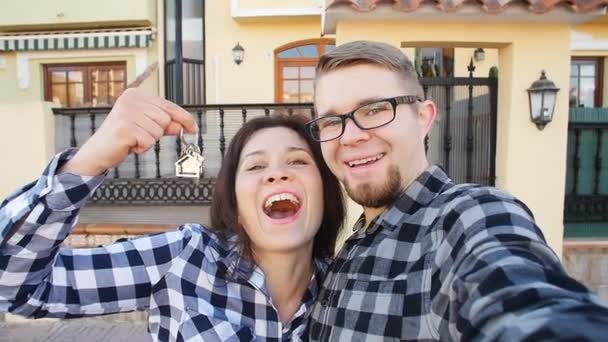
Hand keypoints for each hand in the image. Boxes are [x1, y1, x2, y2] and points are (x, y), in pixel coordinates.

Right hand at [60, 88, 197, 175]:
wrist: (98, 152)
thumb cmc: (122, 138)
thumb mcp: (146, 127)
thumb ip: (165, 124)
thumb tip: (184, 126)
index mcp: (135, 95)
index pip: (168, 105)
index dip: (183, 118)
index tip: (193, 127)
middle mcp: (130, 100)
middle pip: (166, 119)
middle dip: (158, 132)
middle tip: (140, 136)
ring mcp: (126, 113)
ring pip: (159, 131)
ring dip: (149, 140)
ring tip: (133, 140)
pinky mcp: (125, 128)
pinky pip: (150, 141)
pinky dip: (142, 148)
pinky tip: (129, 145)